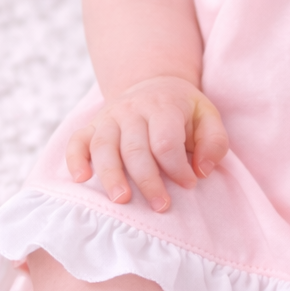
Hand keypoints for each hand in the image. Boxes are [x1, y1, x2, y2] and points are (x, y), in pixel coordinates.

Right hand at [65, 76, 229, 212]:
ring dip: (111, 176)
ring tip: (121, 200)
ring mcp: (109, 117)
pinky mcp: (92, 125)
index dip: (177, 168)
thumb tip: (202, 171)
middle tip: (160, 206)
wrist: (155, 84)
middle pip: (134, 148)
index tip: (189, 184)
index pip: (165, 142)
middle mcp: (132, 110)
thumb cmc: (184, 110)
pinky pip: (77, 141)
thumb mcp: (208, 117)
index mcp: (163, 106)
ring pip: (103, 147)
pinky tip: (81, 178)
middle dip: (147, 181)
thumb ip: (214, 142)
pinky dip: (75, 159)